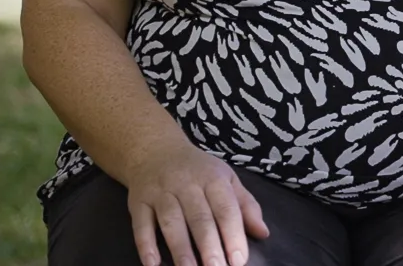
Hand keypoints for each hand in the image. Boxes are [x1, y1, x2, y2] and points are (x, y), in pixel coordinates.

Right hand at [125, 139, 269, 265]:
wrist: (156, 149)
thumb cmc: (198, 170)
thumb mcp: (226, 178)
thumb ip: (245, 205)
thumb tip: (263, 233)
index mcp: (213, 177)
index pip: (226, 207)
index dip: (233, 233)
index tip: (239, 260)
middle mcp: (186, 183)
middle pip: (199, 217)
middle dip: (209, 245)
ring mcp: (161, 192)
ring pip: (171, 221)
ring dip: (180, 249)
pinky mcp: (139, 201)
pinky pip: (141, 224)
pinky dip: (146, 244)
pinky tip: (153, 264)